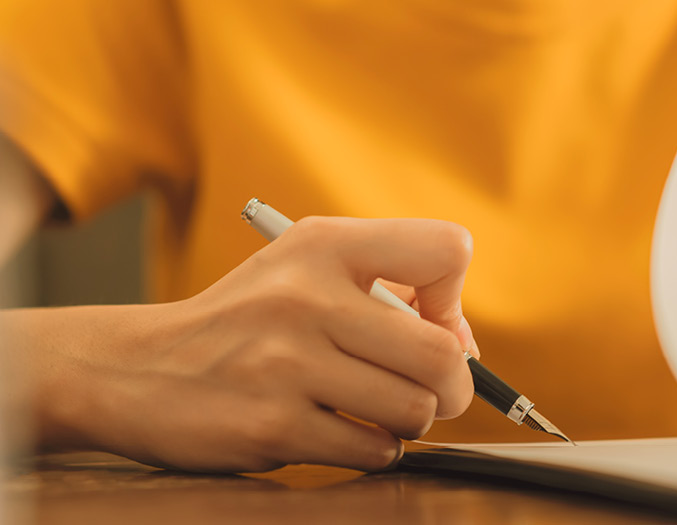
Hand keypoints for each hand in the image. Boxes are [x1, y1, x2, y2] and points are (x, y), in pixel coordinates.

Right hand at [8, 217, 478, 471]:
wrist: (135, 369)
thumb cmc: (246, 322)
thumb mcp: (306, 270)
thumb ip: (391, 291)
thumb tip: (466, 348)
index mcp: (325, 245)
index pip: (447, 251)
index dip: (454, 300)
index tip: (428, 324)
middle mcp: (307, 296)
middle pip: (443, 354)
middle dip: (453, 386)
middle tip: (428, 392)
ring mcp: (287, 363)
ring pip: (414, 409)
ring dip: (408, 421)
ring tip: (372, 410)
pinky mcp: (273, 424)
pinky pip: (373, 450)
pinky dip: (372, 450)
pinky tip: (338, 431)